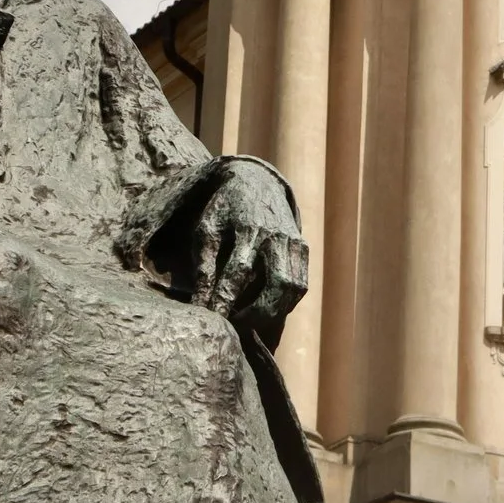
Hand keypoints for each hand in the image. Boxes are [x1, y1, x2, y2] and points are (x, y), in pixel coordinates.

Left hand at [139, 162, 308, 348]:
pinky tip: (264, 307)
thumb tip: (200, 304)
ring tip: (248, 318)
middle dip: (256, 313)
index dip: (225, 300)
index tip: (213, 320)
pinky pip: (300, 285)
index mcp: (248, 228)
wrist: (257, 180)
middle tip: (234, 322)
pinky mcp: (303, 248)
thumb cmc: (224, 208)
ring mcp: (294, 242)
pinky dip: (284, 303)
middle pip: (277, 284)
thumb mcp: (207, 229)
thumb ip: (204, 265)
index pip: (238, 272)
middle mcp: (277, 236)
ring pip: (293, 289)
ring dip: (272, 311)